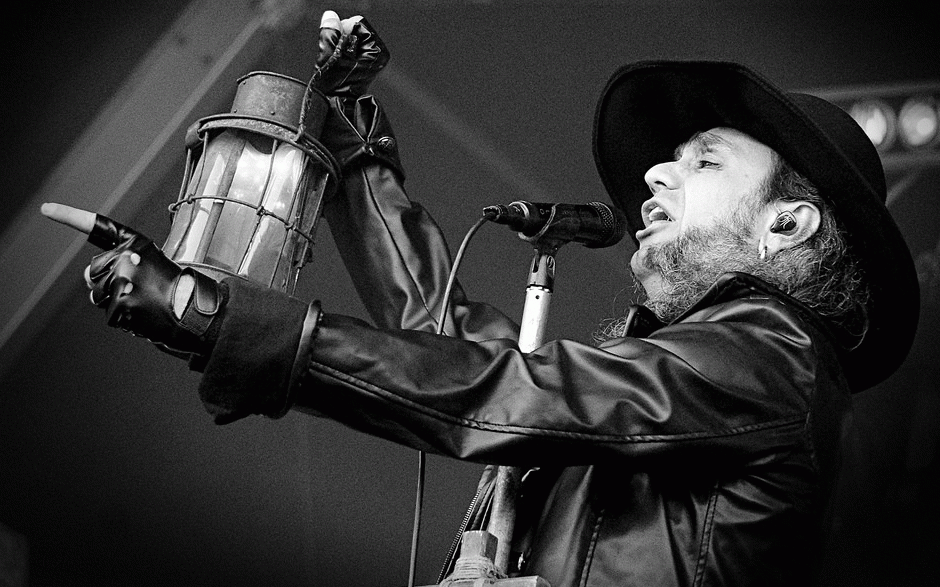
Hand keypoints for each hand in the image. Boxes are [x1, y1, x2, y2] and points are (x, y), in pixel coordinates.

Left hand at [41, 203, 222, 353]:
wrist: (193, 309)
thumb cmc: (175, 286)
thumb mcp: (152, 260)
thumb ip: (119, 261)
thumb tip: (90, 277)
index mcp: (135, 243)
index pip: (99, 227)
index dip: (70, 216)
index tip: (46, 208)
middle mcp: (126, 259)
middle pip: (93, 273)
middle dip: (107, 283)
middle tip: (136, 288)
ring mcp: (122, 281)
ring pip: (98, 295)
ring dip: (115, 301)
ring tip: (142, 301)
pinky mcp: (122, 303)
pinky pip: (109, 313)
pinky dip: (124, 318)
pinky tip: (142, 313)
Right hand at [313, 10, 388, 96]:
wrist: (334, 108)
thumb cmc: (335, 88)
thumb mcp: (329, 56)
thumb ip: (330, 32)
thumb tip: (331, 16)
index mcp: (377, 51)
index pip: (358, 22)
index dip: (342, 30)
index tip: (337, 47)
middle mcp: (378, 54)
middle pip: (354, 29)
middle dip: (341, 38)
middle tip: (337, 58)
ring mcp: (370, 59)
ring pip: (349, 38)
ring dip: (339, 46)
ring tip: (337, 64)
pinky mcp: (361, 63)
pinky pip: (347, 47)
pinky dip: (339, 52)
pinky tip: (338, 66)